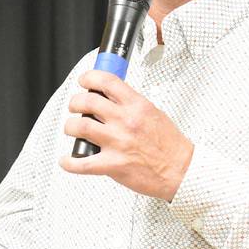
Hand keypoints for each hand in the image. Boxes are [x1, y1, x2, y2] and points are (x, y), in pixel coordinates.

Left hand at [59, 70, 193, 201]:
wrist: (181, 170)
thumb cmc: (170, 145)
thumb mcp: (153, 113)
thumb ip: (131, 105)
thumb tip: (111, 97)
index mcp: (136, 106)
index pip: (106, 81)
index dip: (89, 78)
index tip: (84, 81)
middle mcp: (125, 121)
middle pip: (87, 102)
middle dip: (75, 102)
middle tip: (74, 106)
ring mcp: (118, 143)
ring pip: (80, 127)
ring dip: (70, 127)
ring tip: (72, 129)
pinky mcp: (113, 165)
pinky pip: (82, 163)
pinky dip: (70, 162)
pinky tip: (66, 160)